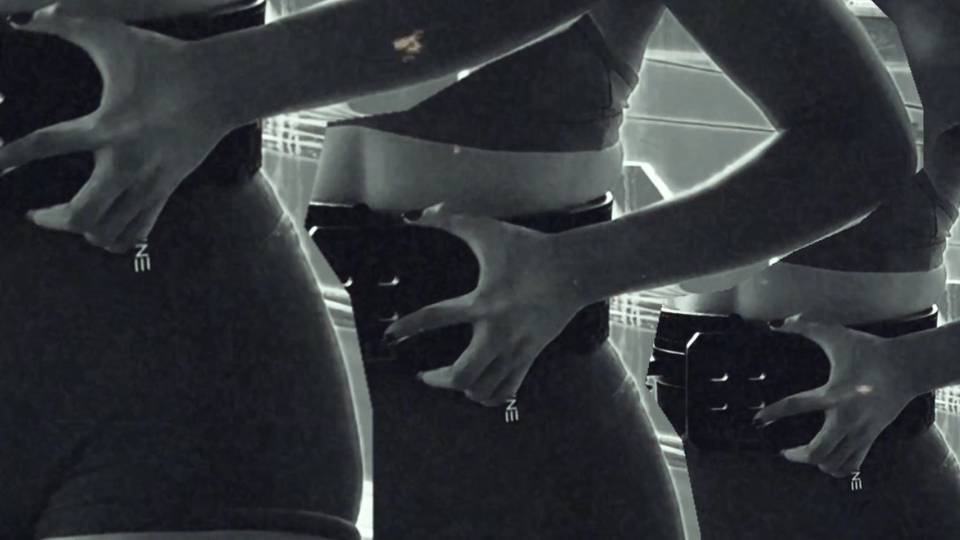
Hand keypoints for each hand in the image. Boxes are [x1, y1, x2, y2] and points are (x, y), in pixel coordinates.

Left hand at [0, 4, 231, 251]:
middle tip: (37, 213)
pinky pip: (139, 231)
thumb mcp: (114, 37)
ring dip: (84, 232)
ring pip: (110, 231)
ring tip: (72, 221)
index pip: (46, 144)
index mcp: (107, 126)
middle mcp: (126, 162)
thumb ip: (68, 23)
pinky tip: (104, 231)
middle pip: (82, 215)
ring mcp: (150, 181)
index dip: (11, 156)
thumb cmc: (167, 61)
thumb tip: (28, 19)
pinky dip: (118, 239)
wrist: (220, 86)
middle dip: (52, 220)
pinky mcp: (167, 189)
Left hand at [384, 204, 585, 405]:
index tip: (390, 338)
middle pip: (462, 376)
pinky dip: (490, 395)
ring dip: (464, 390)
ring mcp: (516, 348)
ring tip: (452, 381)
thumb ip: (451, 220)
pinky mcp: (530, 355)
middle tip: (425, 375)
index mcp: (483, 303)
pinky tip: (480, 389)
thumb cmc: (530, 249)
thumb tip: (416, 214)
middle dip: (438, 380)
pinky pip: (508, 389)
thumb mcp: (488, 231)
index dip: (408, 328)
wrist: (575, 269)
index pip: (435, 318)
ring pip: (484, 389)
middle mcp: (498, 332)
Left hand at [753, 314, 915, 476]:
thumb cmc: (870, 350)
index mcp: (833, 394)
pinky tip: (829, 461)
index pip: (795, 406)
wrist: (908, 366)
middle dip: (797, 456)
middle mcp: (846, 418)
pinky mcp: (872, 436)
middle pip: (817, 452)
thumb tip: (776, 322)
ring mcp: (861, 431)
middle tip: (785, 451)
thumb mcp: (836, 335)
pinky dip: (839, 467)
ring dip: (817, 464)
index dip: (773, 413)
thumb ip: (806, 327)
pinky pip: (854, 463)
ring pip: (835, 463)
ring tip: (805, 456)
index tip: (758, 420)